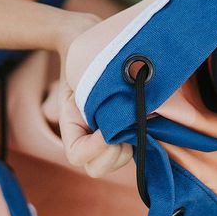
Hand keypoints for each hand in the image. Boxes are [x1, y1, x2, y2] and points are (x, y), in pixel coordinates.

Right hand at [55, 15, 132, 177]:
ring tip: (136, 120)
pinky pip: (131, 150)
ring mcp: (105, 138)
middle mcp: (87, 137)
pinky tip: (146, 119)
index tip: (109, 126)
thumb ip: (96, 98)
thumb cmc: (86, 59)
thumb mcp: (83, 76)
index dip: (96, 147)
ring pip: (116, 162)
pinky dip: (138, 141)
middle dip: (114, 153)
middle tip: (125, 128)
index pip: (78, 156)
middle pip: (97, 168)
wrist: (90, 47)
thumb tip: (123, 117)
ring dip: (128, 147)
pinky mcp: (124, 133)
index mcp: (71, 126)